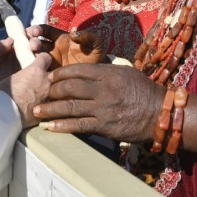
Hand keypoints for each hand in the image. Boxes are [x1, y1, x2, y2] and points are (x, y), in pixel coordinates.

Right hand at [0, 54, 52, 127]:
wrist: (2, 114)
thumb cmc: (2, 94)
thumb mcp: (13, 77)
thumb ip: (25, 73)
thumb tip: (27, 72)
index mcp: (36, 70)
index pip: (46, 58)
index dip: (43, 60)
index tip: (41, 63)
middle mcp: (46, 82)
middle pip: (55, 74)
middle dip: (50, 76)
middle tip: (43, 81)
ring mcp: (49, 97)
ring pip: (57, 91)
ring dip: (52, 91)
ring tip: (42, 95)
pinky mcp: (48, 111)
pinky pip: (53, 106)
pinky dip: (49, 106)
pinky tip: (43, 108)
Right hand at [28, 25, 104, 67]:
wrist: (96, 73)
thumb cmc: (95, 54)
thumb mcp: (95, 43)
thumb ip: (86, 36)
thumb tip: (74, 34)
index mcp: (60, 38)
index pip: (45, 31)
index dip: (38, 29)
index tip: (34, 32)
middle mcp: (52, 49)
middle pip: (37, 43)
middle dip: (32, 42)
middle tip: (34, 45)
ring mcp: (50, 62)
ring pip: (35, 56)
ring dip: (31, 55)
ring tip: (34, 56)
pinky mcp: (50, 74)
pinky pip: (39, 71)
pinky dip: (35, 69)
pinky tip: (35, 70)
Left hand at [32, 64, 165, 141]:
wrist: (160, 113)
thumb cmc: (143, 91)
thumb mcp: (125, 73)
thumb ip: (105, 72)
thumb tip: (86, 72)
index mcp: (108, 73)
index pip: (78, 70)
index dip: (60, 73)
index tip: (50, 76)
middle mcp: (103, 89)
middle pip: (70, 87)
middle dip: (52, 90)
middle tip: (41, 92)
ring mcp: (103, 108)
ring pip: (70, 107)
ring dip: (50, 109)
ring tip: (37, 110)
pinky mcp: (104, 126)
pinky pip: (79, 125)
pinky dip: (62, 126)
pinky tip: (50, 127)